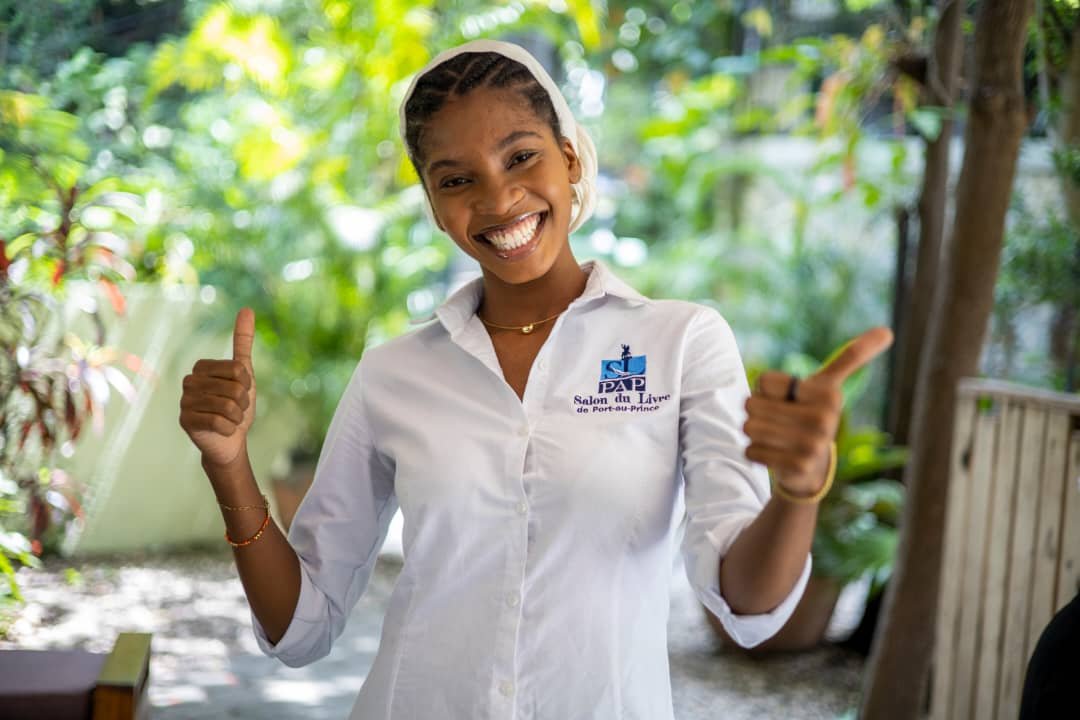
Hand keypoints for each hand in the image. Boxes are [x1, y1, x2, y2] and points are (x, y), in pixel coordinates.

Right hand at [179, 308, 257, 467]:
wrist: (230, 440)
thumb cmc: (237, 405)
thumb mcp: (244, 374)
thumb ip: (242, 341)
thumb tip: (246, 308)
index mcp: (202, 367)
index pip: (238, 369)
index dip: (247, 384)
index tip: (241, 392)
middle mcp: (188, 381)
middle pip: (234, 388)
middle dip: (243, 403)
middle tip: (235, 410)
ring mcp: (184, 401)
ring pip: (227, 406)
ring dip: (237, 416)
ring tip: (230, 419)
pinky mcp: (184, 421)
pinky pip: (218, 421)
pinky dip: (229, 428)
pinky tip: (223, 430)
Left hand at [743, 327, 893, 496]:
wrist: (813, 468)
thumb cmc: (812, 415)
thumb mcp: (829, 384)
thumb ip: (852, 356)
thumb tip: (887, 331)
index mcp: (828, 393)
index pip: (764, 380)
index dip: (767, 391)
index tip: (790, 400)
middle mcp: (824, 418)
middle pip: (752, 404)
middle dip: (758, 413)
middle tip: (780, 423)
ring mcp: (812, 445)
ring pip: (749, 427)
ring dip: (755, 434)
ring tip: (777, 438)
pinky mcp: (797, 466)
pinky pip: (751, 451)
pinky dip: (755, 453)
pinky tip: (775, 455)